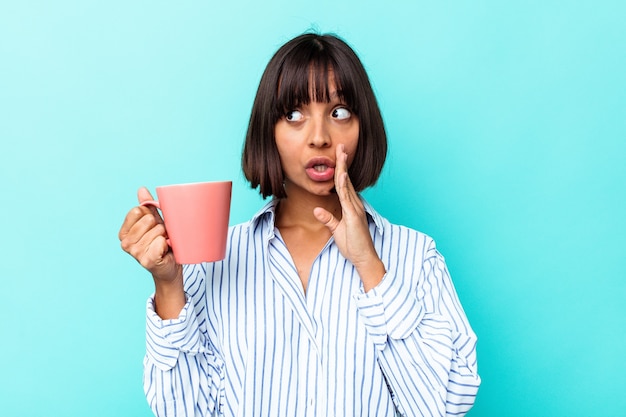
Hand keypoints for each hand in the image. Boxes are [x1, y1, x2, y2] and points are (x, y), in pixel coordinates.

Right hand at [119, 187, 183, 317]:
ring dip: (165, 236)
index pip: (137, 210)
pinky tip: (165, 251)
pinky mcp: (146, 260)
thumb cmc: (162, 243)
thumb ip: (147, 207)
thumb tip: (141, 189)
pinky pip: (160, 242)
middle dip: (159, 226)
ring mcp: (135, 253)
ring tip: (164, 244)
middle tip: (161, 236)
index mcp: (124, 232)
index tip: (153, 225)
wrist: (171, 266)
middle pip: (148, 219)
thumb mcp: (154, 222)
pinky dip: (167, 244)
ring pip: (157, 230)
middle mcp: (125, 243)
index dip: (150, 214)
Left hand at [313, 145, 385, 290]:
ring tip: (341, 153)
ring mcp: (355, 208)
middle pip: (346, 179)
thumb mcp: (336, 230)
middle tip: (341, 146)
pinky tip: (340, 174)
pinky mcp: (354, 215)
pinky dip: (343, 185)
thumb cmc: (353, 245)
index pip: (344, 184)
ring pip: (347, 184)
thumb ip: (328, 219)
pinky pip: (347, 197)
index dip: (341, 170)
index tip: (338, 156)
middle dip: (343, 162)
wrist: (363, 257)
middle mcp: (355, 204)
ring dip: (343, 168)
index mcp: (351, 206)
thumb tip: (317, 210)